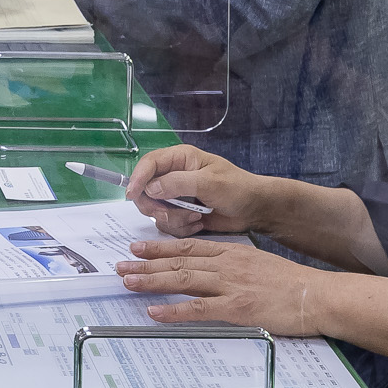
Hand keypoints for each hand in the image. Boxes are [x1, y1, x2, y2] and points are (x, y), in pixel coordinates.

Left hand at [114, 238, 328, 335]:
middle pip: (178, 261)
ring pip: (182, 279)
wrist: (317, 294)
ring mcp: (230, 286)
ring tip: (128, 281)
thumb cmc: (291, 283)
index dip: (159, 247)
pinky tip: (154, 311)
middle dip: (146, 263)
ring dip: (152, 280)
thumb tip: (211, 268)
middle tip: (121, 265)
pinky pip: (198, 309)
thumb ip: (233, 263)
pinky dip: (173, 310)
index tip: (137, 247)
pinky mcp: (236, 308)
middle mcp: (226, 265)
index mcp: (231, 252)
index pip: (188, 247)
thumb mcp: (258, 262)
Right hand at [124, 144, 274, 235]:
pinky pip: (168, 224)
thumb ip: (178, 183)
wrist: (255, 210)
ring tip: (195, 218)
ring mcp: (177, 196)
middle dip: (156, 206)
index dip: (137, 177)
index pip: (149, 163)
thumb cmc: (238, 188)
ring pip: (156, 210)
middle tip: (169, 214)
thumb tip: (151, 188)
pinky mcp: (181, 213)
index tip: (132, 194)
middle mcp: (174, 176)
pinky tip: (198, 224)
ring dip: (173, 219)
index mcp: (180, 159)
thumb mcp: (209, 182)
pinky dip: (181, 227)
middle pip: (146, 190)